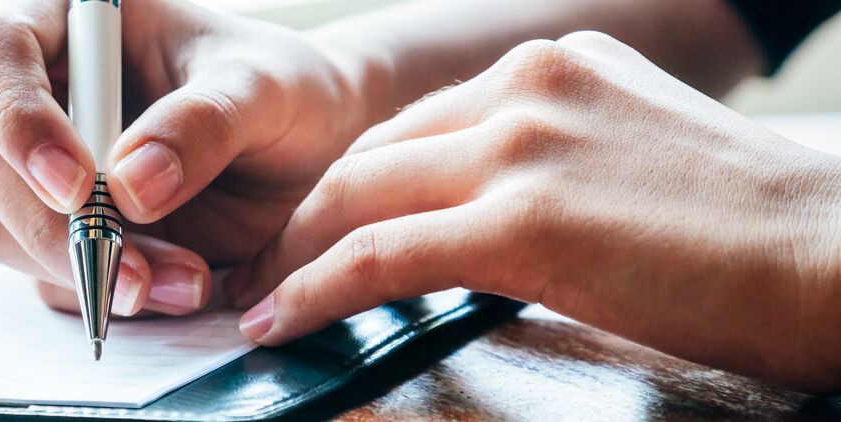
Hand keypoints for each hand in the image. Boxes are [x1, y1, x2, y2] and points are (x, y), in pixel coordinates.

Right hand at [0, 0, 376, 314]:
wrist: (308, 153)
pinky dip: (108, 293)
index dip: (17, 118)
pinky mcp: (61, 232)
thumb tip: (130, 186)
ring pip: (4, 228)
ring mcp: (38, 169)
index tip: (77, 185)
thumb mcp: (263, 90)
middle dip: (52, 224)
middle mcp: (39, 93)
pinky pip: (50, 276)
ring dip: (88, 270)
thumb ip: (203, 123)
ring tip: (188, 281)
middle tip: (132, 269)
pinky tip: (179, 288)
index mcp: (70, 21)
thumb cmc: (280, 91)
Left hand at [228, 31, 840, 391]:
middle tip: (267, 266)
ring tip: (260, 301)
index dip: (355, 181)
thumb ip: (554, 163)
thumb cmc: (753, 232)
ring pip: (360, 197)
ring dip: (295, 256)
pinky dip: (315, 291)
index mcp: (554, 68)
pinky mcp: (520, 220)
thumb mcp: (634, 156)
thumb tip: (485, 219)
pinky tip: (282, 322)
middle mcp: (527, 88)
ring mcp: (521, 147)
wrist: (837, 254)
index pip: (418, 125)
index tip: (317, 225)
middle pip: (373, 153)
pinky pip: (378, 255)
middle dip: (308, 215)